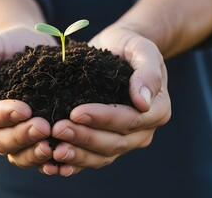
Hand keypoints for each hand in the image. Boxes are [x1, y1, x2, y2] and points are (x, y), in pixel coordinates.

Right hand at [0, 26, 56, 167]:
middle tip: (44, 127)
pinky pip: (34, 158)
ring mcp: (10, 137)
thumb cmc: (4, 46)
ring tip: (53, 146)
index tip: (25, 109)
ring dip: (34, 153)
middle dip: (22, 136)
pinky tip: (61, 159)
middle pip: (0, 141)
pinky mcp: (30, 141)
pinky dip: (46, 162)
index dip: (3, 116)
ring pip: (17, 155)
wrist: (27, 47)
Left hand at [41, 24, 170, 175]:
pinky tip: (54, 165)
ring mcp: (125, 141)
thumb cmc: (129, 46)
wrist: (117, 50)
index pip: (129, 120)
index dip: (103, 119)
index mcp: (157, 110)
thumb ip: (148, 73)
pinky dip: (74, 164)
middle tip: (58, 129)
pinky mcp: (106, 144)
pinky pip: (92, 159)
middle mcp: (143, 131)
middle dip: (85, 138)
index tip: (76, 112)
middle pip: (115, 142)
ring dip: (78, 154)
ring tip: (54, 149)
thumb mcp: (142, 49)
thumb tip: (143, 102)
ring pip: (103, 156)